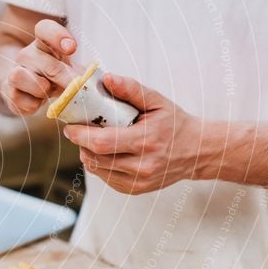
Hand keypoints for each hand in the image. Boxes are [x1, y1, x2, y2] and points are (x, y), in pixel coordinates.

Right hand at [3, 20, 79, 115]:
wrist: (30, 91)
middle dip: (66, 79)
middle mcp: (26, 55)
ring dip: (42, 89)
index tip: (72, 49)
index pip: (44, 29)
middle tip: (78, 88)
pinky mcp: (10, 92)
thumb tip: (88, 82)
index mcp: (43, 43)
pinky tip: (37, 100)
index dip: (57, 36)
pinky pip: (21, 99)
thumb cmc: (54, 77)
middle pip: (48, 65)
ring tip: (48, 91)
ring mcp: (15, 73)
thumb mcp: (69, 68)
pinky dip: (33, 104)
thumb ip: (81, 72)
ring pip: (23, 77)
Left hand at [63, 74, 206, 194]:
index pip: (102, 143)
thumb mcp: (157, 101)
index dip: (80, 135)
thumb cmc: (175, 123)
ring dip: (87, 154)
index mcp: (146, 142)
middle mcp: (142, 166)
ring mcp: (138, 182)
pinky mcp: (134, 190)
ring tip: (91, 140)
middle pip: (95, 158)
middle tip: (77, 130)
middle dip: (81, 143)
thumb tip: (107, 78)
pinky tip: (104, 153)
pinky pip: (105, 178)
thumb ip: (131, 89)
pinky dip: (99, 165)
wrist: (197, 152)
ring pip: (97, 170)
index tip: (70, 126)